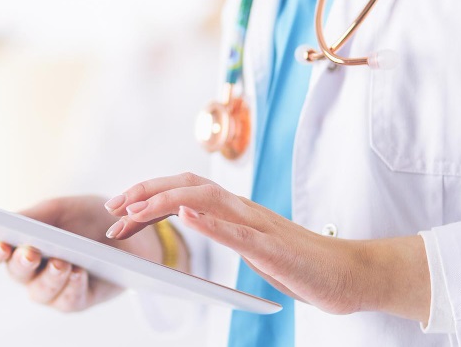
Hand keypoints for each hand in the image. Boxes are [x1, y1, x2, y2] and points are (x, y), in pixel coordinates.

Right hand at [0, 196, 186, 311]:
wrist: (129, 231)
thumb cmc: (88, 217)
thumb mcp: (61, 208)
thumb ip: (34, 216)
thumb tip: (10, 222)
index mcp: (20, 243)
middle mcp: (31, 270)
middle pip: (15, 273)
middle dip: (21, 263)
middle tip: (31, 252)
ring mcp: (52, 288)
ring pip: (40, 292)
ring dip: (49, 277)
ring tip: (62, 263)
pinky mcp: (76, 300)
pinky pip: (68, 301)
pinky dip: (72, 287)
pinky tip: (79, 274)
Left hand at [104, 172, 429, 322]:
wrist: (349, 274)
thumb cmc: (301, 264)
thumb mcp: (252, 245)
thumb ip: (224, 230)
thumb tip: (189, 221)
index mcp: (236, 210)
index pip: (184, 190)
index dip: (148, 193)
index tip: (117, 208)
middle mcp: (243, 209)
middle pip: (186, 186)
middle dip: (144, 192)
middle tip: (111, 209)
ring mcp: (258, 225)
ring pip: (205, 200)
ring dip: (165, 202)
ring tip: (133, 210)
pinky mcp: (274, 246)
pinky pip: (238, 230)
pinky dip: (210, 221)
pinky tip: (187, 216)